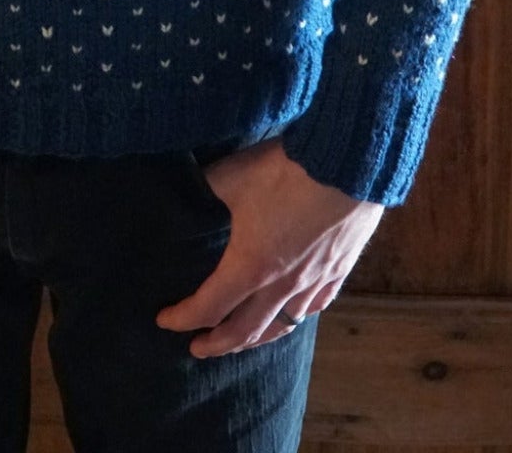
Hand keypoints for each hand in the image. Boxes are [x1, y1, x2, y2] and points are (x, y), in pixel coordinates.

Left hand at [156, 137, 383, 353]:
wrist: (347, 163)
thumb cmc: (285, 171)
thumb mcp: (231, 175)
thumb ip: (203, 188)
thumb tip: (185, 189)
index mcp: (250, 266)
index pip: (209, 306)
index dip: (183, 317)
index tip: (164, 320)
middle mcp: (283, 285)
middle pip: (245, 331)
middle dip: (217, 344)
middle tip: (197, 348)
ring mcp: (314, 281)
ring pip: (283, 325)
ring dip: (257, 337)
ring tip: (242, 339)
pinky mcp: (338, 270)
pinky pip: (315, 306)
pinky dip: (297, 316)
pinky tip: (293, 313)